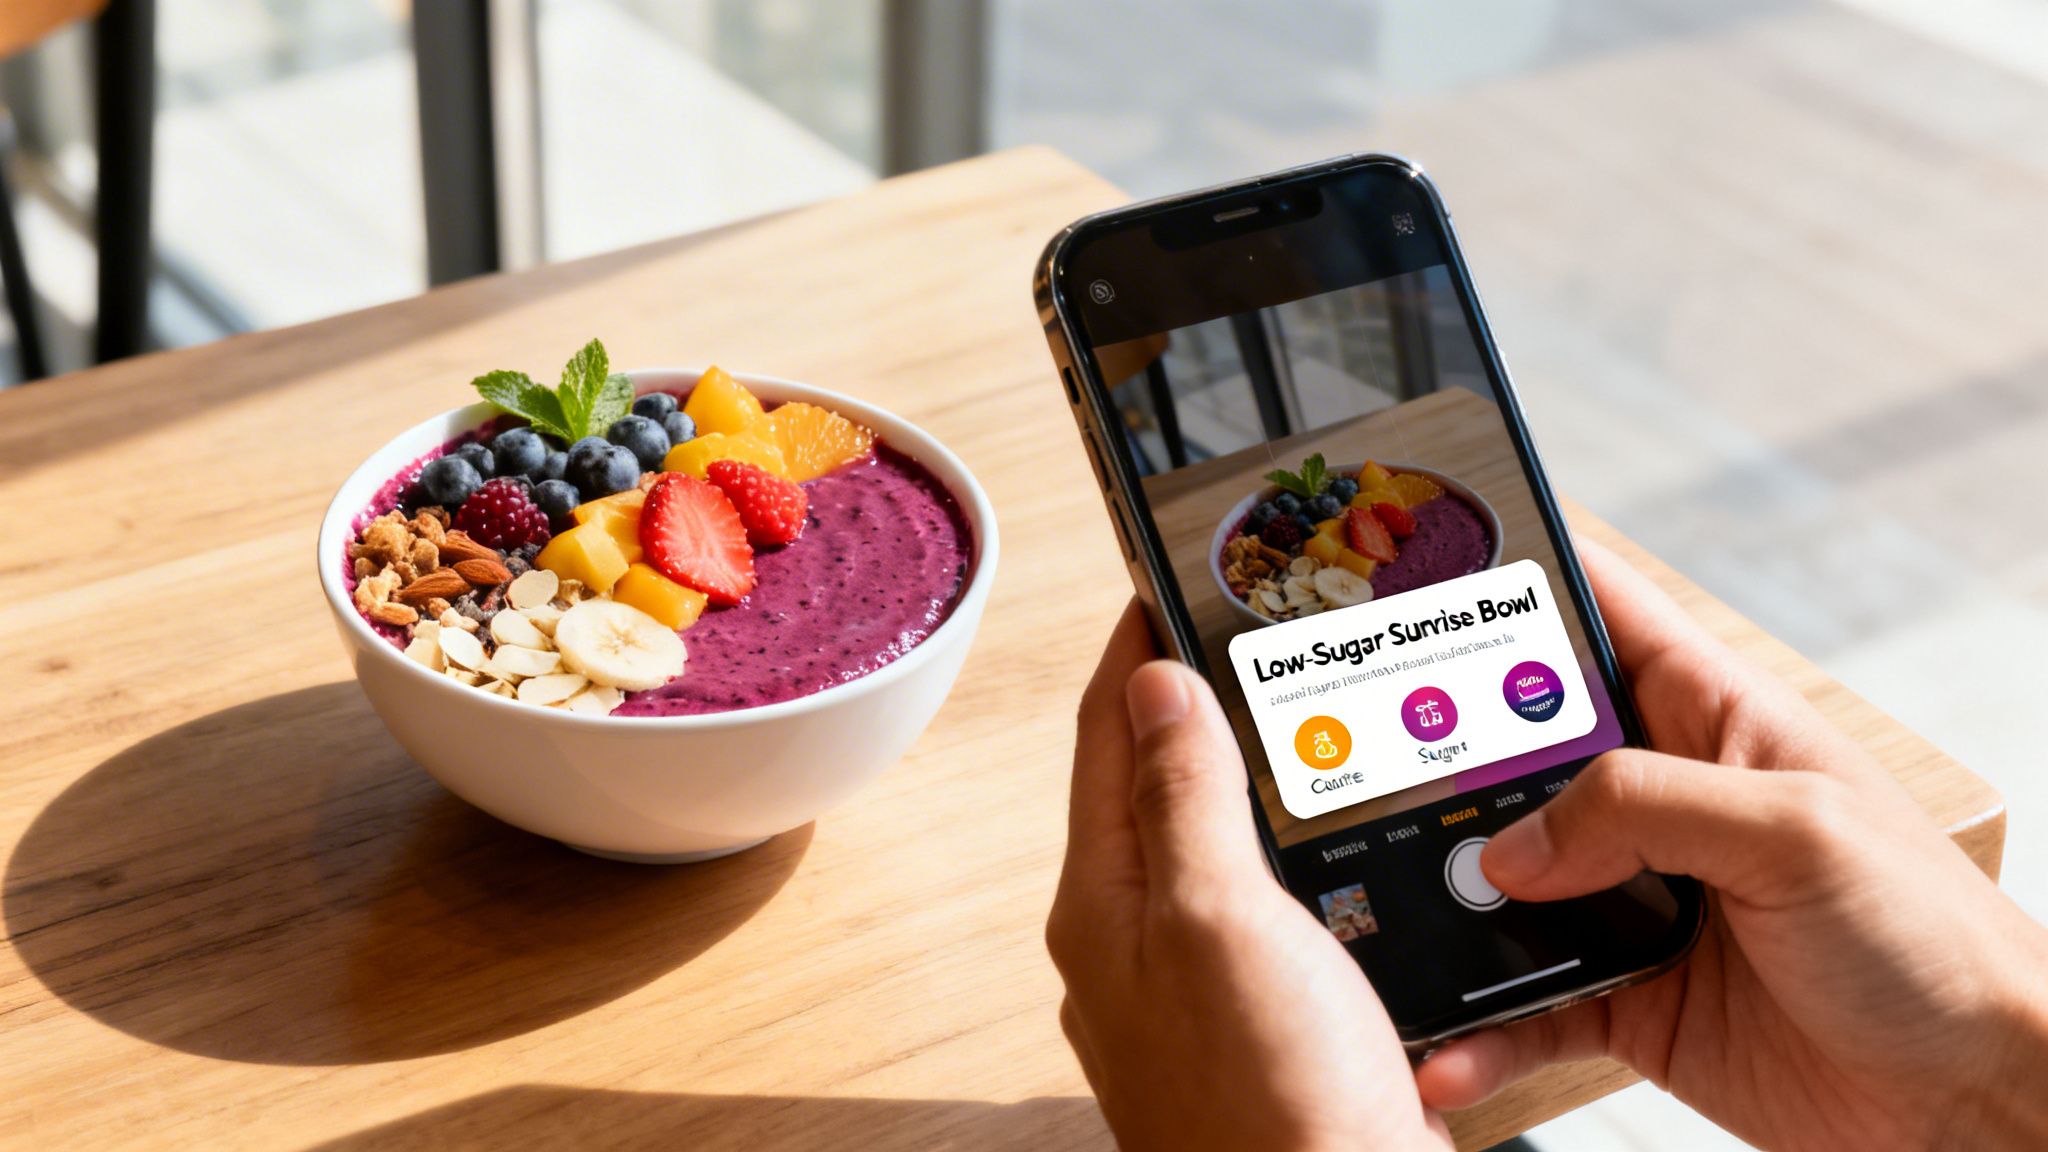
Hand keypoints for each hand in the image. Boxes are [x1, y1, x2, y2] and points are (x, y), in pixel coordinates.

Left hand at [1048, 602, 1448, 1151]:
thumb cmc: (1271, 1098)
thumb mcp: (1217, 917)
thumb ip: (1180, 797)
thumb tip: (1152, 684)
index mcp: (1103, 907)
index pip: (1106, 739)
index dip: (1136, 650)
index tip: (1164, 579)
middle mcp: (1133, 945)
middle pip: (1150, 787)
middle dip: (1190, 703)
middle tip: (1240, 630)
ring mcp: (1193, 987)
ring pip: (1207, 845)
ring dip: (1241, 773)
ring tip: (1289, 707)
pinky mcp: (1256, 1022)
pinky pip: (1258, 907)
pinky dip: (1286, 851)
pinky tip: (1331, 834)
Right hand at [1416, 541, 2047, 1149]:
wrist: (1975, 1100)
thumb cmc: (1937, 942)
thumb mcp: (1800, 832)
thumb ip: (1647, 809)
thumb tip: (1516, 843)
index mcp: (1710, 718)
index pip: (1596, 613)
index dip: (1513, 579)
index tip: (1418, 571)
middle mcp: (1660, 800)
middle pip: (1516, 751)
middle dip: (1435, 757)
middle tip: (1353, 763)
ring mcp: (1634, 898)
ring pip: (1502, 879)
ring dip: (1443, 902)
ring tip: (1384, 915)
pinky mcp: (1625, 994)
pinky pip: (1526, 1001)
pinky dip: (1480, 1025)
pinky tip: (1449, 1041)